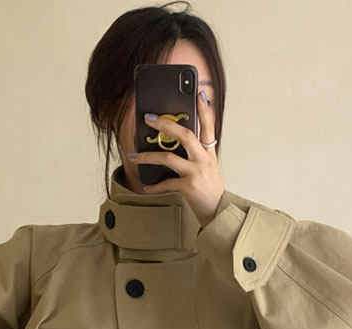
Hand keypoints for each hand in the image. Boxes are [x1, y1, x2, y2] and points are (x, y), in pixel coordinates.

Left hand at [127, 90, 223, 228]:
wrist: (218, 212)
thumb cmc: (209, 190)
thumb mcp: (207, 169)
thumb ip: (195, 155)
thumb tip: (171, 145)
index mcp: (209, 153)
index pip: (208, 126)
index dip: (205, 109)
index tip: (200, 93)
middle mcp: (204, 159)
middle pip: (184, 135)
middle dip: (165, 124)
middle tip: (149, 118)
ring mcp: (197, 172)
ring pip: (168, 158)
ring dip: (147, 156)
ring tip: (133, 156)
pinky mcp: (189, 187)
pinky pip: (166, 183)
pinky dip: (154, 186)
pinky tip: (146, 187)